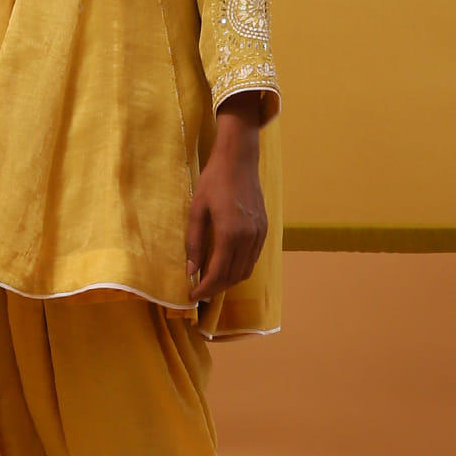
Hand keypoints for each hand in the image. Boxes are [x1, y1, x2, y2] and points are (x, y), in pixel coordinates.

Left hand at [185, 94, 268, 301]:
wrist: (239, 159)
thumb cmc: (213, 180)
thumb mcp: (196, 210)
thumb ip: (193, 242)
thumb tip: (190, 270)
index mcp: (230, 233)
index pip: (218, 273)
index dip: (205, 289)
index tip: (192, 296)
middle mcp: (249, 237)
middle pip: (233, 276)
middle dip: (216, 288)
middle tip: (199, 291)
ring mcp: (260, 233)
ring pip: (246, 270)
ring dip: (228, 280)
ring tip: (211, 281)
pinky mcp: (265, 229)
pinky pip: (253, 258)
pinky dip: (240, 268)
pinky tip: (226, 265)